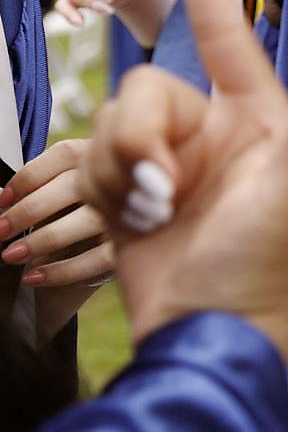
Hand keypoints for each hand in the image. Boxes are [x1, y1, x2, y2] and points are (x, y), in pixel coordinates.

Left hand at [0, 137, 114, 290]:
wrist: (122, 232)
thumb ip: (44, 186)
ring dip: (42, 240)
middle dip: (28, 210)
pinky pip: (96, 259)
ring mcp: (129, 211)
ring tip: (11, 255)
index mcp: (99, 156)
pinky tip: (34, 277)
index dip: (28, 177)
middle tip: (1, 230)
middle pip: (73, 185)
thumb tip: (5, 204)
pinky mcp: (131, 244)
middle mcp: (118, 178)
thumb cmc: (84, 206)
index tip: (2, 201)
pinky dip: (62, 271)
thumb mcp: (70, 184)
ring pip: (86, 220)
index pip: (64, 155)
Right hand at [78, 0, 287, 362]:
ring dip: (122, 172)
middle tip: (164, 192)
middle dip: (141, 137)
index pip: (224, 28)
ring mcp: (167, 157)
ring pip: (113, 123)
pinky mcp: (126, 188)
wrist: (205, 326)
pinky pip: (92, 160)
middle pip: (146, 86)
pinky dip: (105, 193)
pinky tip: (134, 226)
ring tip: (155, 214)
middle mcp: (210, 125)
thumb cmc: (262, 259)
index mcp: (256, 110)